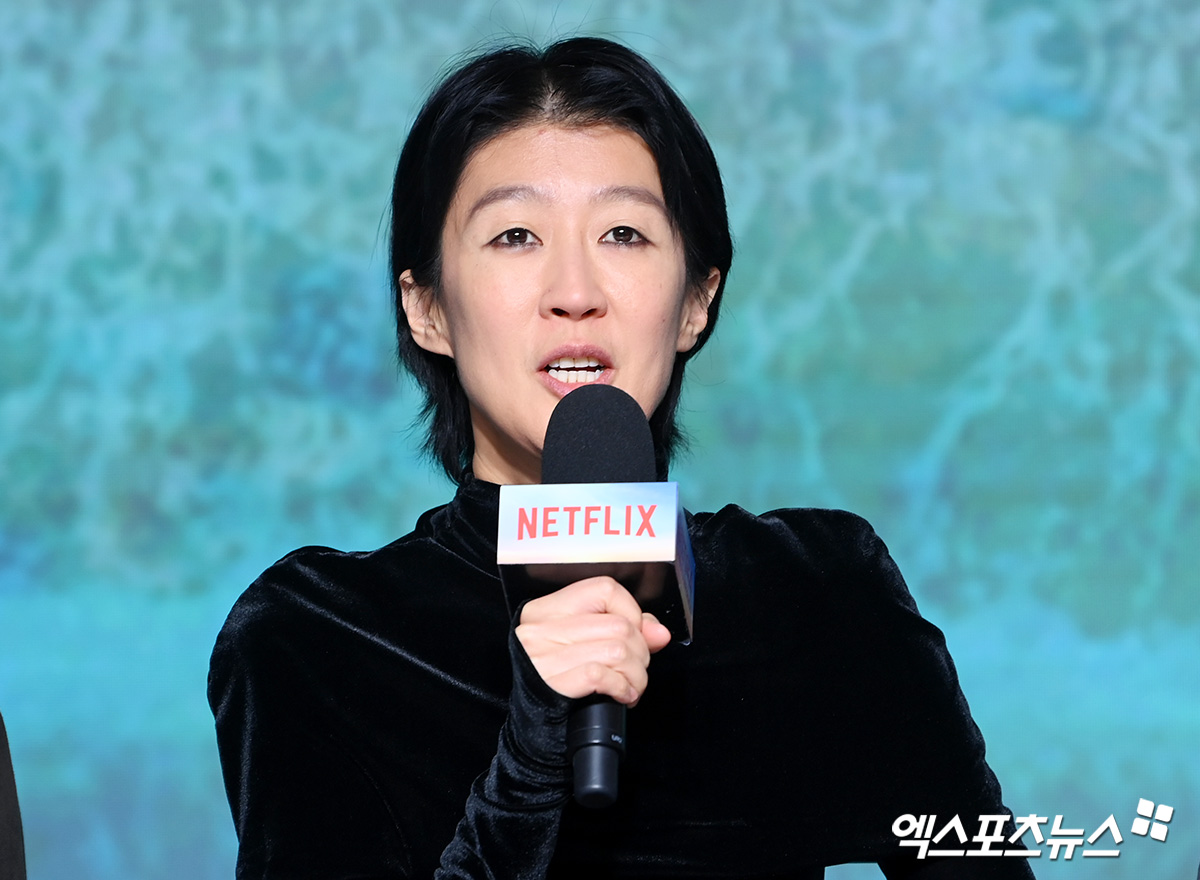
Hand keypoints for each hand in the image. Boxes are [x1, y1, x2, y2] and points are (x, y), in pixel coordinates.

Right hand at [515, 577, 670, 706]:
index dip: (631, 613)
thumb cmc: (554, 682)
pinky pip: (603, 675)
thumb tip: (657, 631)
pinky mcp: (552, 683)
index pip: (605, 590)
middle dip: (640, 653)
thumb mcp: (580, 646)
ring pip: (618, 651)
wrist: (527, 725)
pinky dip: (622, 688)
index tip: (633, 635)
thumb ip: (622, 630)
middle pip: (619, 625)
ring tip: (630, 685)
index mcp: (546, 611)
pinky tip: (621, 695)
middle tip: (634, 669)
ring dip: (636, 675)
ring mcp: (543, 656)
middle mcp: (540, 629)